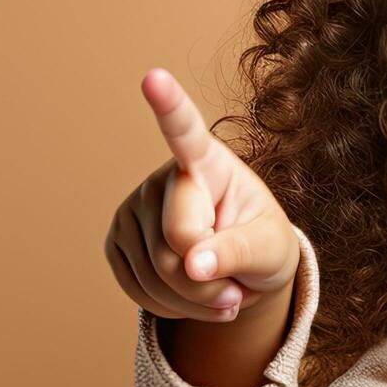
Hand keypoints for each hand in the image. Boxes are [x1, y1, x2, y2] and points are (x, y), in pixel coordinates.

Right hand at [104, 68, 299, 322]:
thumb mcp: (271, 249)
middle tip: (236, 290)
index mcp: (207, 162)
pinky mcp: (116, 243)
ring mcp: (132, 209)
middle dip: (210, 283)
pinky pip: (138, 291)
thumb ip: (239, 252)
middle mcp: (161, 178)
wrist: (238, 272)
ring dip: (195, 301)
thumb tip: (193, 264)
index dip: (168, 105)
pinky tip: (190, 296)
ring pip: (156, 275)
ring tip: (219, 291)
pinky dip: (172, 308)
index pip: (185, 132)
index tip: (153, 77)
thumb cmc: (262, 246)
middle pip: (176, 244)